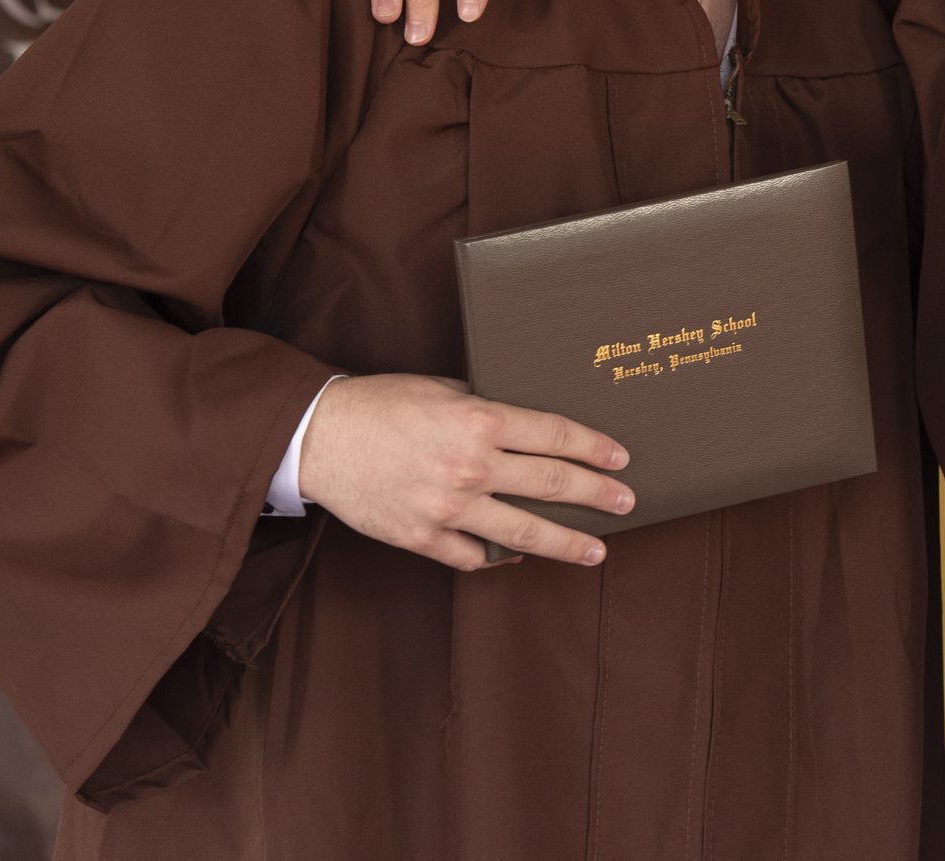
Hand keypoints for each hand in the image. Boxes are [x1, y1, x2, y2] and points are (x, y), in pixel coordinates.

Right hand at [296, 373, 632, 570]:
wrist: (318, 437)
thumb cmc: (381, 403)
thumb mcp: (441, 388)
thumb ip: (484, 406)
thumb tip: (526, 422)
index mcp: (479, 421)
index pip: (555, 436)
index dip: (594, 448)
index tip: (620, 458)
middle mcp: (471, 467)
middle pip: (551, 484)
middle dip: (596, 495)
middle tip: (626, 503)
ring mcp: (448, 508)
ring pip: (523, 532)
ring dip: (566, 542)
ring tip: (595, 551)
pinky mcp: (422, 537)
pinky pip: (473, 556)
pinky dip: (498, 557)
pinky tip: (518, 554)